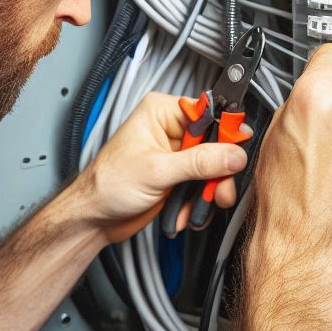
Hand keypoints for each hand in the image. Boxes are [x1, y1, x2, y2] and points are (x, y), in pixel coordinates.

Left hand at [74, 92, 250, 245]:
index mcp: (161, 112)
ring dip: (207, 192)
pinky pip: (203, 186)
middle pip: (215, 144)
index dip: (226, 132)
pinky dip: (198, 203)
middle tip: (220, 190)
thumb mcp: (157, 171)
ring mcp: (176, 155)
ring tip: (197, 207)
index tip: (238, 151)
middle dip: (219, 172)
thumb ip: (199, 162)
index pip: (207, 112)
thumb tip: (233, 154)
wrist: (94, 218)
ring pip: (213, 168)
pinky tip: (183, 212)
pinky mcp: (178, 177)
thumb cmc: (107, 184)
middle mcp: (170, 130)